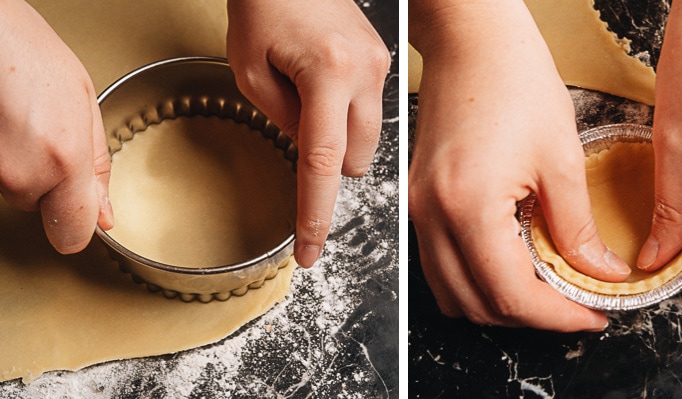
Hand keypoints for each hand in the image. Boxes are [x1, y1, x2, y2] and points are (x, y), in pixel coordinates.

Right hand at [0, 0, 112, 253]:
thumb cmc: (21, 47)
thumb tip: (103, 213)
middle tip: (40, 129)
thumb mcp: (84, 102)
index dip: (76, 225)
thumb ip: (97, 165)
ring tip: (15, 117)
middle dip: (43, 175)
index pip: (72, 236)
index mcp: (62, 160)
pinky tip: (1, 121)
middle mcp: (19, 173)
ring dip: (15, 162)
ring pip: (11, 187)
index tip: (79, 214)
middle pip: (38, 202)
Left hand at [226, 0, 389, 267]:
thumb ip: (281, 120)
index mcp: (328, 74)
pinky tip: (323, 85)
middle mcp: (364, 74)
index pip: (322, 164)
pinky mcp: (384, 63)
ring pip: (366, 142)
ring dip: (337, 141)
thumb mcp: (250, 67)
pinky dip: (345, 118)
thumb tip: (309, 154)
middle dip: (326, 164)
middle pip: (354, 161)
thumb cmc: (265, 4)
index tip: (309, 251)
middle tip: (294, 124)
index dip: (315, 215)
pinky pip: (368, 114)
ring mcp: (380, 68)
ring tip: (308, 96)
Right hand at [409, 0, 628, 330]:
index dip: (558, 317)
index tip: (593, 315)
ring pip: (453, 293)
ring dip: (499, 302)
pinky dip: (477, 277)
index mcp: (468, 207)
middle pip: (477, 306)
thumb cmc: (512, 80)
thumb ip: (578, 228)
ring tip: (546, 287)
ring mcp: (420, 211)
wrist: (470, 40)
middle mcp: (433, 217)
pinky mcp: (421, 201)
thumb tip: (599, 273)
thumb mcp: (560, 157)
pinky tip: (514, 258)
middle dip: (531, 317)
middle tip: (576, 304)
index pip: (511, 295)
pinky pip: (442, 264)